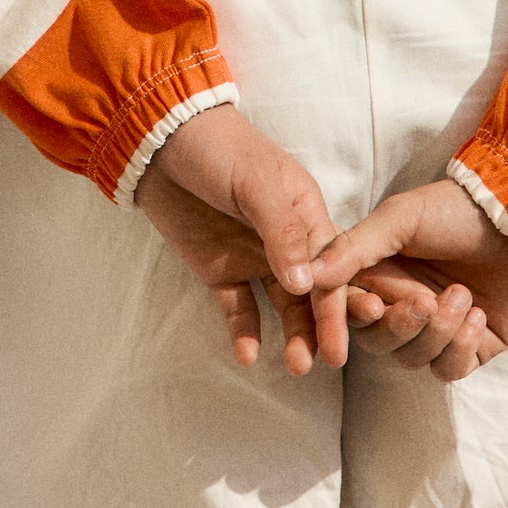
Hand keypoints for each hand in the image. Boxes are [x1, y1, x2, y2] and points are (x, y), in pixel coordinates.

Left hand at [141, 104, 365, 366]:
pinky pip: (237, 306)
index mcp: (306, 214)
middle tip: (330, 362)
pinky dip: (244, 330)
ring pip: (281, 305)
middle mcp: (286, 240)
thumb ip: (282, 232)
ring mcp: (252, 256)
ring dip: (291, 334)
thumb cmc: (220, 149)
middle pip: (313, 291)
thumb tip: (306, 285)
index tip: (348, 335)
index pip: (332, 264)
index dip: (342, 301)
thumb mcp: (257, 183)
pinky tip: (246, 355)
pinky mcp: (219, 269)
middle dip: (323, 327)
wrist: (158, 141)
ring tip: (295, 367)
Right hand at [309, 177, 507, 382]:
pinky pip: (447, 370)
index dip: (351, 316)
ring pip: (411, 359)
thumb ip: (354, 248)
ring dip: (437, 332)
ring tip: (462, 295)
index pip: (346, 307)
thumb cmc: (458, 211)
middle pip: (375, 342)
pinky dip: (459, 348)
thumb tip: (308, 276)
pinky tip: (476, 316)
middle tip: (424, 301)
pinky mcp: (469, 348)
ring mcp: (435, 329)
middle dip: (399, 327)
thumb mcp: (400, 218)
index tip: (372, 306)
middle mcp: (400, 303)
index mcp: (377, 273)